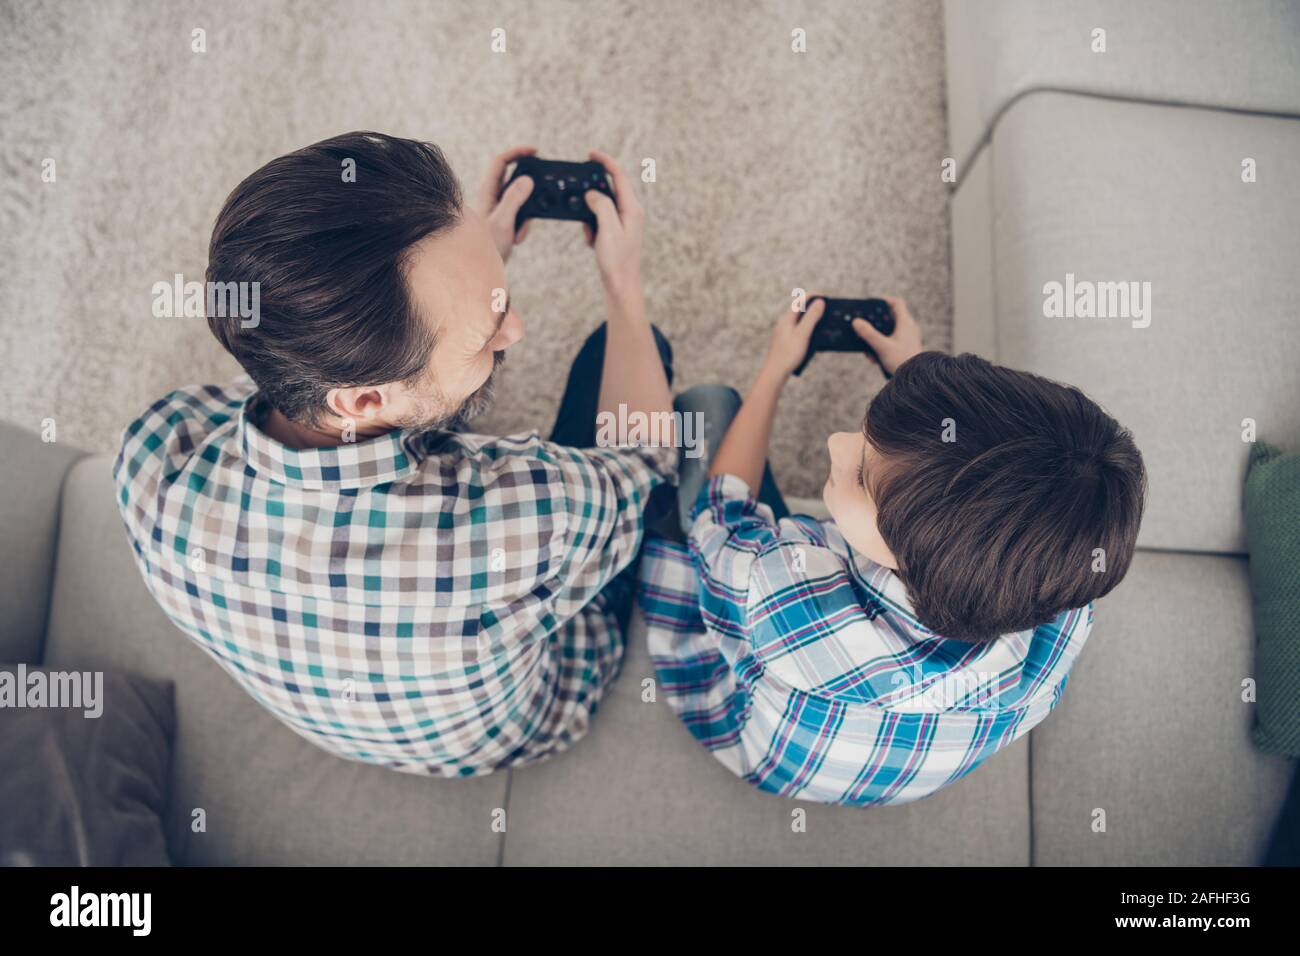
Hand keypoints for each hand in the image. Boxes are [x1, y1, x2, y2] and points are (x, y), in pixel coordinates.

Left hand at [475, 145, 536, 262]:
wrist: (477, 272)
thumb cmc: (484, 248)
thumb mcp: (503, 223)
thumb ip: (514, 199)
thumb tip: (527, 179)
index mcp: (486, 191)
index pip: (501, 161)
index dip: (517, 152)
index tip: (535, 151)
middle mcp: (490, 197)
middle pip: (512, 178)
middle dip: (527, 188)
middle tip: (538, 192)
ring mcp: (496, 208)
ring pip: (518, 199)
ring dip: (525, 212)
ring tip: (520, 230)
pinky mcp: (501, 221)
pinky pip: (518, 215)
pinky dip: (522, 225)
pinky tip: (517, 238)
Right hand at [582, 150, 643, 299]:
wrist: (621, 286)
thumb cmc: (617, 260)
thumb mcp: (607, 229)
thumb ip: (601, 205)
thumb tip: (592, 193)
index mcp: (632, 208)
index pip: (619, 176)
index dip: (605, 162)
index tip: (590, 153)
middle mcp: (631, 212)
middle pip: (610, 190)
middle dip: (593, 194)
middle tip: (580, 196)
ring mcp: (624, 223)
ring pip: (601, 207)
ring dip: (591, 216)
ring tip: (591, 234)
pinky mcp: (616, 232)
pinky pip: (599, 221)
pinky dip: (592, 228)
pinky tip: (593, 243)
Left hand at [761, 298, 825, 377]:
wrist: (775, 373)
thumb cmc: (788, 353)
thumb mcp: (803, 333)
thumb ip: (811, 317)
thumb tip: (820, 301)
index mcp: (786, 318)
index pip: (800, 301)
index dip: (813, 296)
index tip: (826, 296)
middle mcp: (783, 323)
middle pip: (800, 310)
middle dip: (813, 307)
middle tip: (827, 309)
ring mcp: (783, 333)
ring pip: (800, 321)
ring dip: (811, 320)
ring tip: (823, 321)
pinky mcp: (785, 342)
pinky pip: (799, 331)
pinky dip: (808, 331)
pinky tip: (814, 338)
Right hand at [852, 295, 922, 375]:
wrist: (916, 378)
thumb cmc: (903, 361)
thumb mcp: (882, 347)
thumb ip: (868, 334)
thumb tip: (856, 322)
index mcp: (906, 323)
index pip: (896, 303)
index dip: (884, 300)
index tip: (872, 304)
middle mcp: (909, 328)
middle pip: (890, 318)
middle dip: (875, 325)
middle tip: (865, 328)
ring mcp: (909, 338)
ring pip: (889, 333)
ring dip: (877, 339)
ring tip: (868, 350)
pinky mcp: (906, 348)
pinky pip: (892, 342)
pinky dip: (882, 347)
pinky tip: (874, 358)